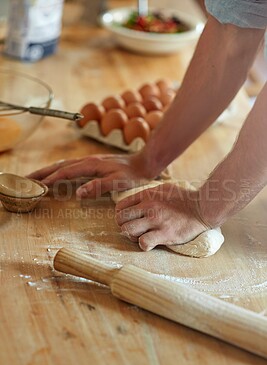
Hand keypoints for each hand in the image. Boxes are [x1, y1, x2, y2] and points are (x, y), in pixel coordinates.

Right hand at [27, 153, 150, 197]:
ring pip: (64, 164)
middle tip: (26, 178)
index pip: (66, 172)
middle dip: (43, 172)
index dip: (52, 179)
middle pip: (60, 165)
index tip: (38, 186)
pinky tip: (57, 174)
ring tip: (36, 176)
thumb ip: (98, 187)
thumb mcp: (117, 182)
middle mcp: (88, 161)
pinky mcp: (93, 164)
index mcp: (91, 165)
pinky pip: (71, 166)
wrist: (143, 163)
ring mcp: (90, 161)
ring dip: (49, 170)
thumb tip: (78, 193)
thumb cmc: (133, 174)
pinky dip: (59, 170)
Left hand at [115, 183, 206, 250]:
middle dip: (124, 226)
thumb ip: (147, 194)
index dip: (122, 215)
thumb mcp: (163, 188)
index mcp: (146, 195)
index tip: (130, 220)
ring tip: (142, 236)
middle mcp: (148, 207)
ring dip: (132, 237)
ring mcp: (155, 220)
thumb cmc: (184, 198)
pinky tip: (151, 243)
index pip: (120, 207)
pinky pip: (143, 242)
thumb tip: (136, 200)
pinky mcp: (165, 234)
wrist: (203, 207)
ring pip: (128, 231)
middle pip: (120, 219)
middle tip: (135, 230)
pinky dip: (144, 245)